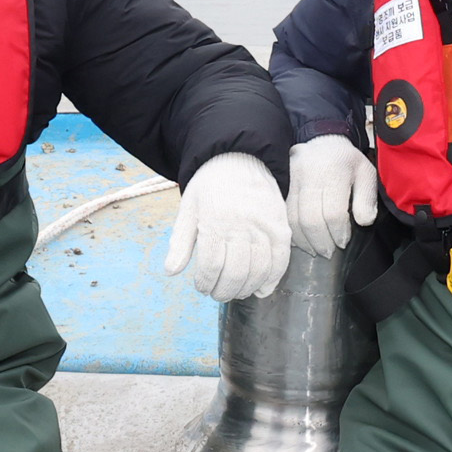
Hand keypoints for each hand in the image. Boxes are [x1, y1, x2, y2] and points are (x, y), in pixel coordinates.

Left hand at [163, 151, 290, 300]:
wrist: (241, 158)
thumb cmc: (210, 186)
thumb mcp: (188, 209)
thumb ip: (180, 242)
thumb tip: (170, 272)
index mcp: (214, 221)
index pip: (211, 266)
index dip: (205, 283)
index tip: (202, 287)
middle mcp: (241, 225)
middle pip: (234, 273)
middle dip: (223, 291)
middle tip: (217, 294)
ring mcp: (264, 227)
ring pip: (258, 271)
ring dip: (245, 288)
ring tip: (236, 291)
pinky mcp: (281, 227)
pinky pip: (280, 261)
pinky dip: (272, 279)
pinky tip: (261, 289)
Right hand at [286, 135, 378, 254]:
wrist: (322, 139)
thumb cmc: (348, 161)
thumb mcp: (366, 173)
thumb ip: (367, 199)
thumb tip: (363, 222)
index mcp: (334, 172)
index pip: (333, 211)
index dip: (338, 232)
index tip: (343, 241)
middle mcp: (311, 176)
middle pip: (311, 218)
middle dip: (320, 241)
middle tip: (329, 252)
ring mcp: (295, 181)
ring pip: (294, 218)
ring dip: (305, 240)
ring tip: (315, 251)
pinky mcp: (286, 186)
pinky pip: (286, 213)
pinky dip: (293, 231)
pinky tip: (302, 241)